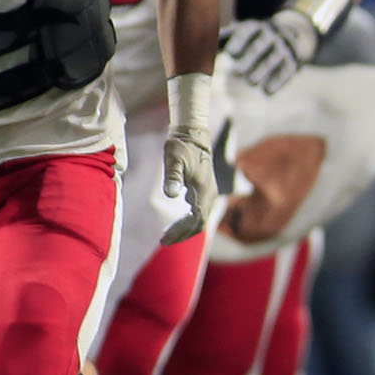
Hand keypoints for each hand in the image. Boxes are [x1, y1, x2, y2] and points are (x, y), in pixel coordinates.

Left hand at [161, 72, 219, 243]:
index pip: (196, 219)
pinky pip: (199, 211)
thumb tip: (171, 195)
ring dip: (185, 229)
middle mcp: (210, 193)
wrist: (192, 133)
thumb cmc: (181, 146)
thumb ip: (173, 177)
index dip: (182, 231)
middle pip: (200, 223)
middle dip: (182, 234)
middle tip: (164, 241)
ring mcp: (208, 192)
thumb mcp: (173, 160)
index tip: (164, 239)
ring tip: (168, 236)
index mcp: (204, 190)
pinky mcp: (204, 189)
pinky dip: (188, 220)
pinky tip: (176, 223)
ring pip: (200, 218)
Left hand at [219, 9, 320, 94]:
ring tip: (251, 82)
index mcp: (254, 27)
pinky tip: (267, 92)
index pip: (245, 33)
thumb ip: (222, 39)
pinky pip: (286, 71)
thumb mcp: (240, 32)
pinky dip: (277, 82)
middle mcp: (271, 34)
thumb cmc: (253, 37)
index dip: (237, 42)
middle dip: (248, 60)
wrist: (290, 34)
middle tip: (237, 73)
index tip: (229, 54)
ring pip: (272, 60)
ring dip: (261, 71)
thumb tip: (198, 49)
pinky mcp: (293, 61)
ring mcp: (283, 47)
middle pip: (258, 47)